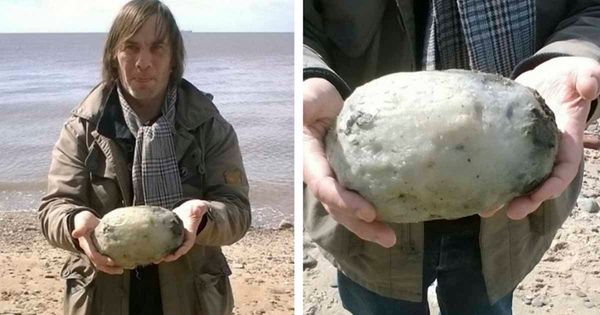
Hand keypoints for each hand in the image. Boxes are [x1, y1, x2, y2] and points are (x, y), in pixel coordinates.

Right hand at [71, 210, 122, 273]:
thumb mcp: (82, 222)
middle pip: (99, 264)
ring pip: (103, 264)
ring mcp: (96, 252)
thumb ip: (80, 227)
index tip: (112, 261)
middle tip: (121, 270)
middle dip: (109, 269)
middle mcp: (90, 251)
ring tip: (124, 269)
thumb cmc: (84, 221)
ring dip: (112, 268)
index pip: (94, 255)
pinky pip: (107, 258)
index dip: (102, 259)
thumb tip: (75, 233)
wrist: (84, 221)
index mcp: (86, 245)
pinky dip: (115, 262)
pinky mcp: (101, 250)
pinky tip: (126, 262)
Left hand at [160, 199, 207, 262]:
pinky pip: (164, 246)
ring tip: (155, 260)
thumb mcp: (197, 209)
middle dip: (171, 256)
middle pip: (177, 251)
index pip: (187, 244)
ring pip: (170, 251)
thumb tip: (197, 209)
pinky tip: (150, 253)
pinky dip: (158, 251)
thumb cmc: (193, 211)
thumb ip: (198, 209)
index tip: (177, 254)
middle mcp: (183, 240)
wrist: (188, 212)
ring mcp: (176, 240)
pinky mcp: (169, 238)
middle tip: (163, 259)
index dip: (182, 249)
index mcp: (190, 235)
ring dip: (163, 256)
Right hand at [304, 78, 395, 247]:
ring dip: (368, 226)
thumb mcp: (305, 99)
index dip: (344, 201)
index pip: (325, 187)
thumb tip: (301, 107)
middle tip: (388, 237)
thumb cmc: (312, 99)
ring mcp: (335, 179)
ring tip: (391, 238)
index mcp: (308, 161)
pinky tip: (397, 217)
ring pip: (348, 210)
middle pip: (338, 208)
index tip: (369, 211)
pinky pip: (361, 196)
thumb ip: (303, 105)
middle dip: (360, 225)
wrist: (322, 102)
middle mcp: (320, 176)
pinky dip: (376, 210)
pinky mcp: (349, 177)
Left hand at [485, 57, 599, 219]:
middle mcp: (547, 150)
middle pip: (539, 181)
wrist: (548, 75)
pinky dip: (488, 177)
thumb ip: (589, 77)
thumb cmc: (570, 76)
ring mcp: (528, 150)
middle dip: (528, 199)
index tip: (543, 194)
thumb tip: (589, 86)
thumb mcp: (582, 72)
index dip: (555, 183)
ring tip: (484, 210)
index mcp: (567, 140)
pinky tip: (471, 189)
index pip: (564, 168)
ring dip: (504, 196)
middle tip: (512, 212)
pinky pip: (500, 164)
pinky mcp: (509, 143)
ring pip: (518, 179)